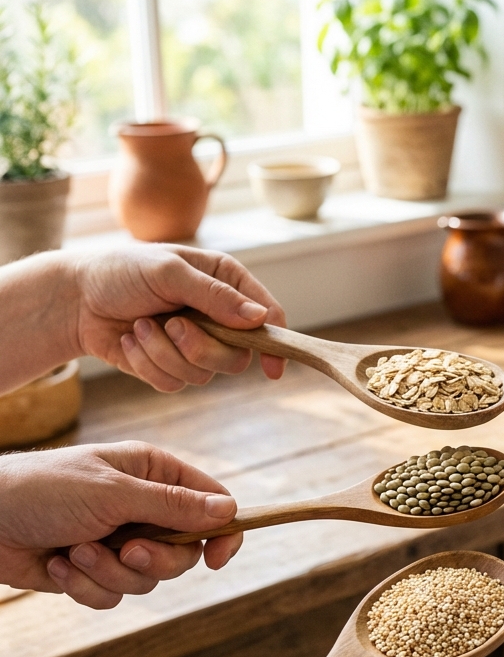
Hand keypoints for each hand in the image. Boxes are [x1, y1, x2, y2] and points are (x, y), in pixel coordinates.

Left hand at [0, 442, 242, 608]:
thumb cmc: (43, 490)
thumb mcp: (114, 493)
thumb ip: (173, 505)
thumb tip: (229, 510)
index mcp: (154, 474)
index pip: (211, 503)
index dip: (221, 532)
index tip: (216, 560)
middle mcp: (143, 507)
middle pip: (184, 550)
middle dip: (153, 559)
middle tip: (125, 551)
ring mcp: (120, 540)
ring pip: (148, 578)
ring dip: (109, 572)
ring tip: (76, 551)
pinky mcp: (95, 570)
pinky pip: (114, 595)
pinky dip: (86, 586)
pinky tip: (58, 564)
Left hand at [72, 243, 286, 390]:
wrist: (74, 299)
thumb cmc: (120, 272)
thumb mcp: (168, 272)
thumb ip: (214, 295)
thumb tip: (258, 318)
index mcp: (225, 283)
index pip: (267, 316)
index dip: (275, 342)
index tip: (273, 368)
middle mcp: (218, 316)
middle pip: (238, 356)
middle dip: (201, 347)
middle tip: (172, 326)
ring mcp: (196, 344)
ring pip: (205, 374)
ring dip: (165, 353)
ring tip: (140, 327)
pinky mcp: (172, 366)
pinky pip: (175, 384)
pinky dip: (148, 365)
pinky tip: (131, 341)